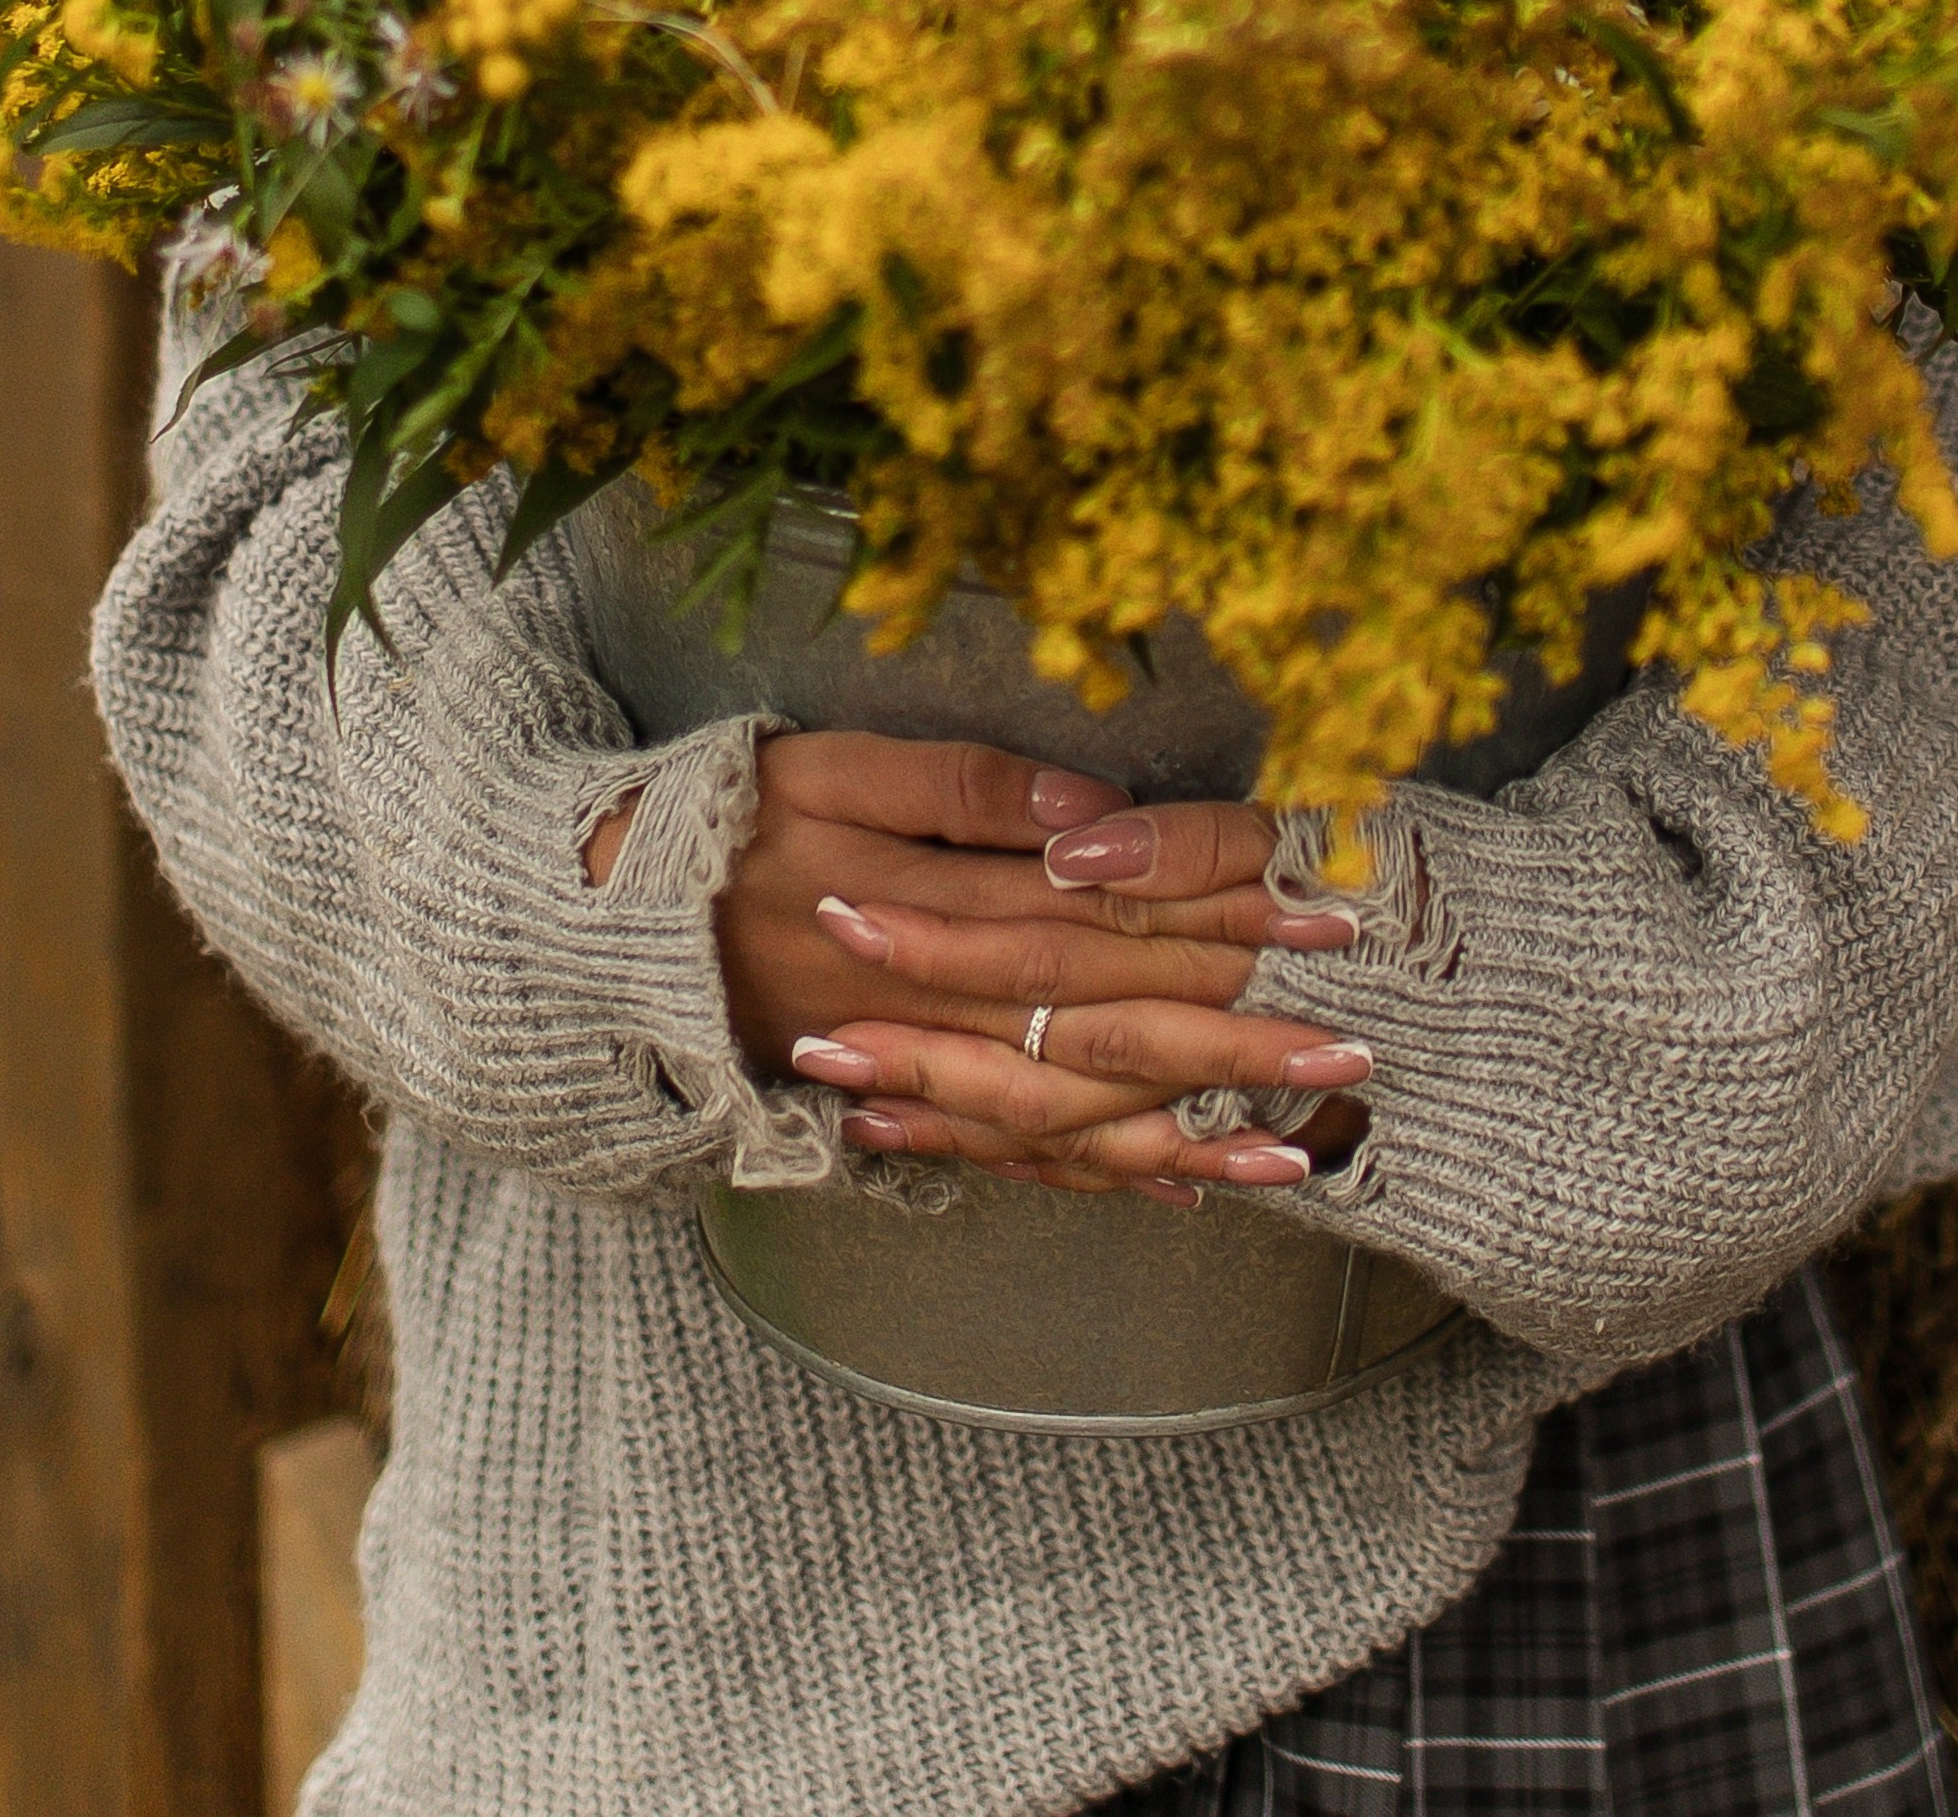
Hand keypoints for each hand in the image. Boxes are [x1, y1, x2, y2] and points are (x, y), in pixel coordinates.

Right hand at [675, 732, 1356, 1192]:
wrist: (605, 940)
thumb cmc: (722, 827)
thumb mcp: (824, 766)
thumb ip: (957, 786)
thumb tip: (1085, 809)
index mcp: (937, 902)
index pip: (1107, 906)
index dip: (1216, 908)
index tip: (1319, 905)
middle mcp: (942, 1003)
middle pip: (1113, 1020)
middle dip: (1238, 1040)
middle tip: (1352, 1045)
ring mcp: (927, 1068)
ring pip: (1079, 1112)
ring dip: (1195, 1131)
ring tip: (1305, 1147)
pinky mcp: (908, 1106)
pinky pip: (1021, 1158)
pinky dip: (1108, 1177)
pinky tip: (1188, 1190)